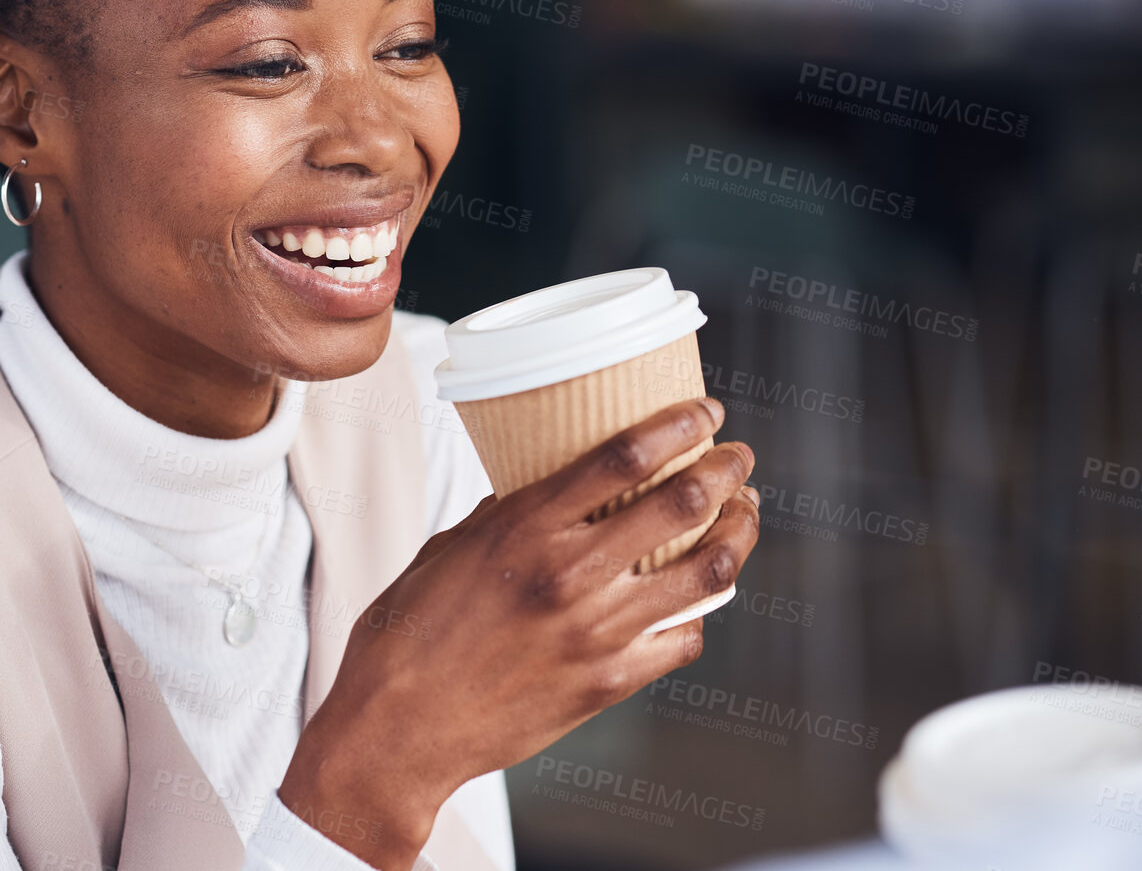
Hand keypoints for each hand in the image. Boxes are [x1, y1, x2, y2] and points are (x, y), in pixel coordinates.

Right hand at [277, 396, 759, 869]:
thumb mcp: (450, 548)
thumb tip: (554, 489)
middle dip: (726, 470)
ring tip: (743, 515)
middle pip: (683, 504)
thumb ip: (508, 514)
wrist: (398, 728)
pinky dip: (699, 612)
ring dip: (738, 534)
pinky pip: (682, 639)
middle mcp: (568, 575)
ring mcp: (595, 632)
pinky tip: (699, 597)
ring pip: (706, 572)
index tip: (705, 412)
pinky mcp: (608, 683)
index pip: (624, 457)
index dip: (679, 426)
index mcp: (523, 528)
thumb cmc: (409, 634)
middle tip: (738, 457)